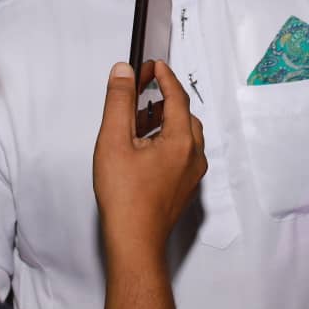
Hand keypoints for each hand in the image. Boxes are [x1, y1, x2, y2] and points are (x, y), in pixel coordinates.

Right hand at [92, 60, 205, 253]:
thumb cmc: (126, 198)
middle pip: (183, 116)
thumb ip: (119, 102)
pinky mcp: (185, 187)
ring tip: (137, 123)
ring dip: (164, 123)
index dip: (165, 77)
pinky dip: (165, 142)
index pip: (178, 97)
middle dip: (164, 100)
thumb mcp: (114, 141)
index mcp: (182, 141)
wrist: (134, 242)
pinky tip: (142, 149)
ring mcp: (192, 174)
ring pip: (184, 136)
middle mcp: (194, 156)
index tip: (154, 65)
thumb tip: (124, 72)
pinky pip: (181, 154)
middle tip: (141, 92)